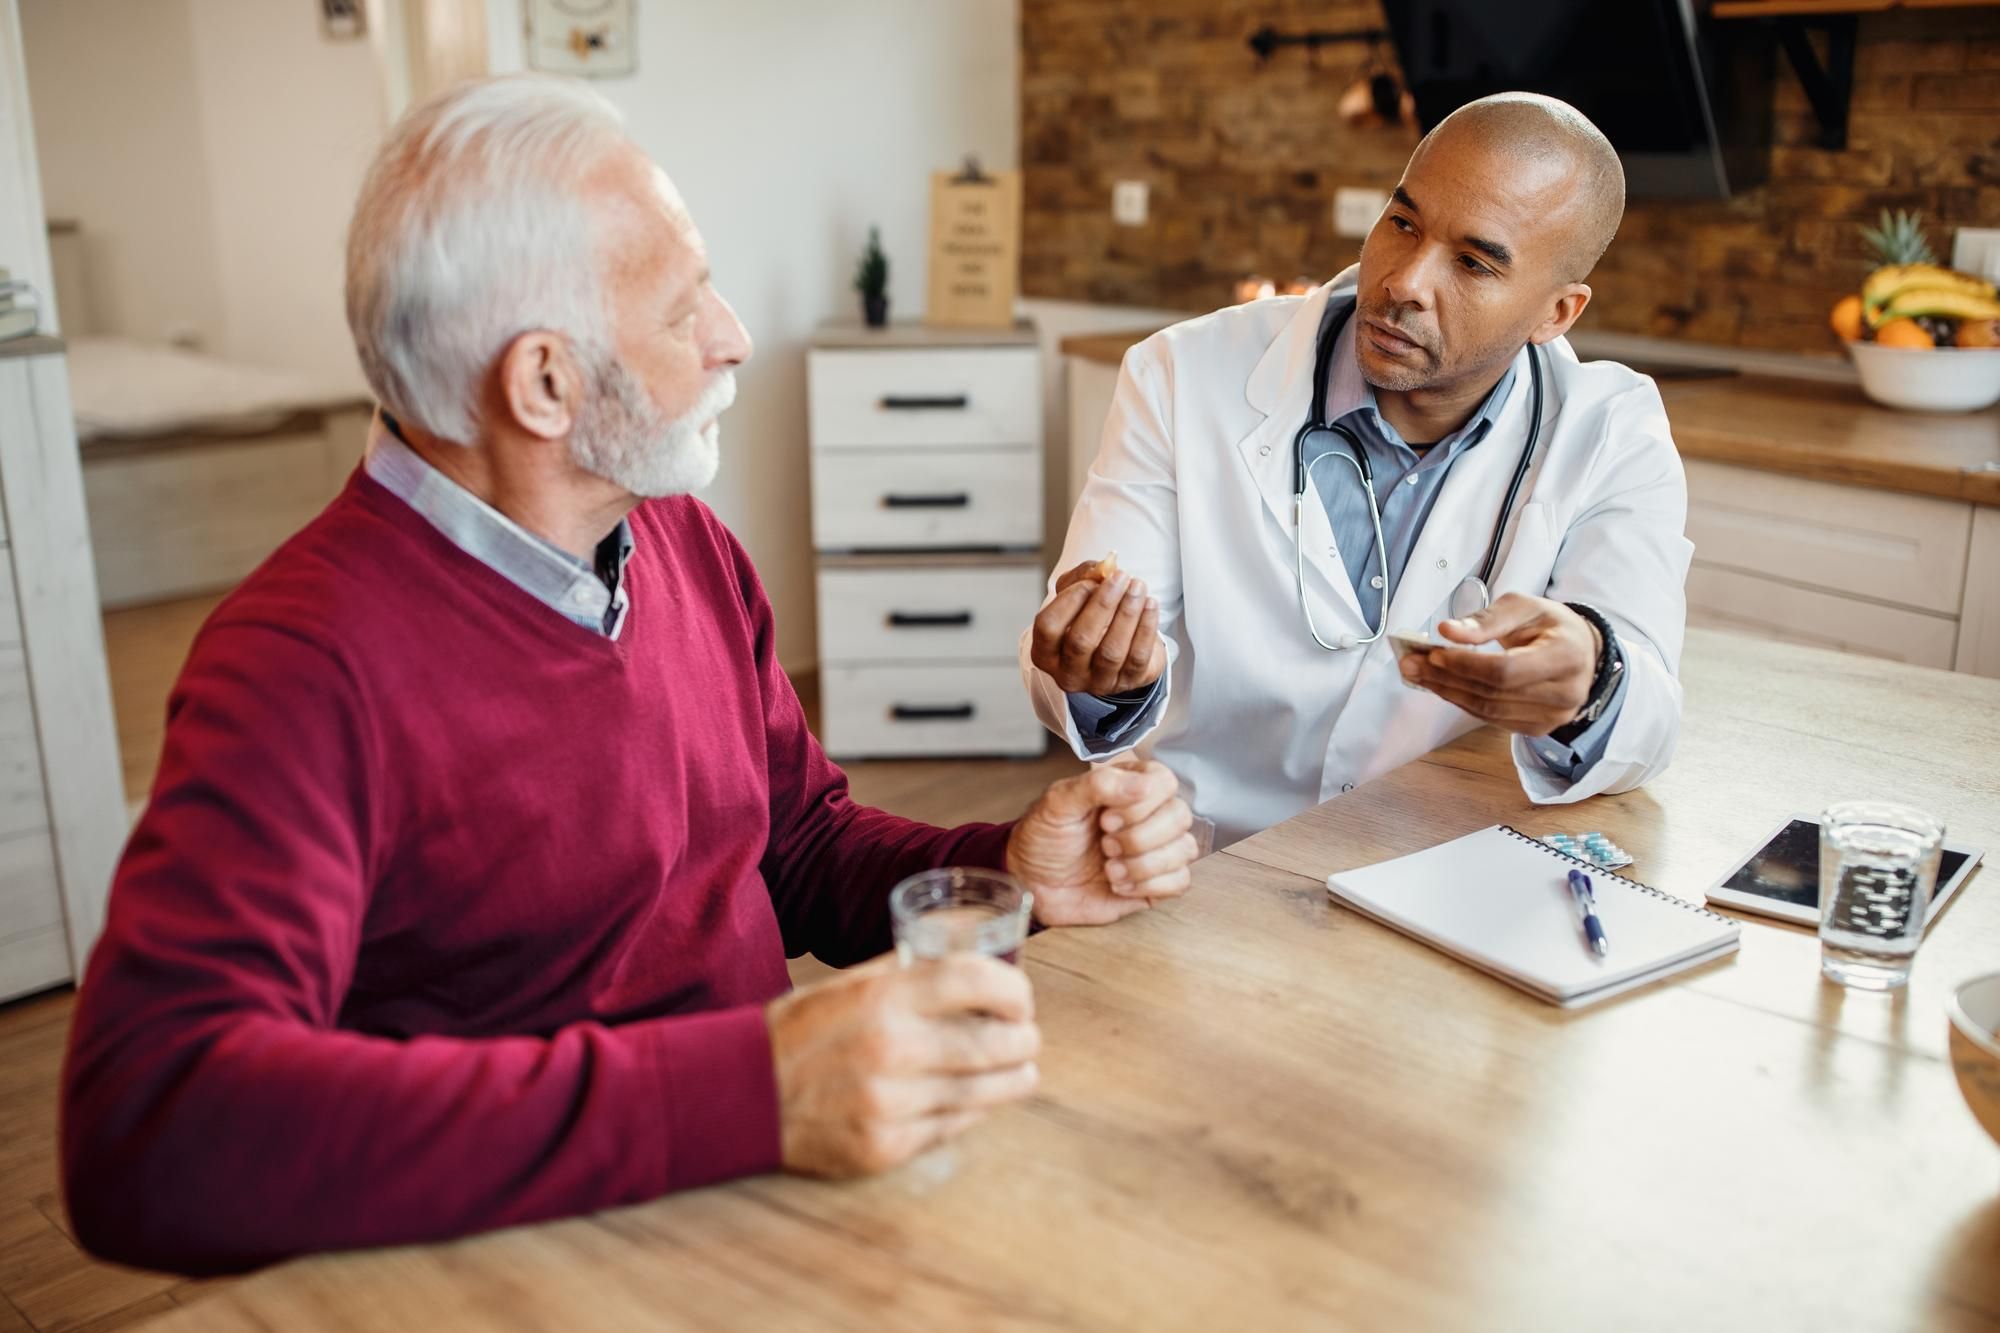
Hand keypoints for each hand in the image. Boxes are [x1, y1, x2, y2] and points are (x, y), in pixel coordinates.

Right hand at [767, 954, 1038, 1176]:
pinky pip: (953, 1127)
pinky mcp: (886, 1147)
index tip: (1021, 998)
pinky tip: (977, 1099)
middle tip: (1028, 1037)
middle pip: (994, 1042)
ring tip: (1022, 1071)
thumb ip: (912, 975)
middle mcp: (891, 1049)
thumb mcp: (852, 984)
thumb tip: (976, 966)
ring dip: (1014, 1079)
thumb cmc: (803, 1029)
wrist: (743, 1093)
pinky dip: (973, 1110)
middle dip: (1024, 1040)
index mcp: (882, 996)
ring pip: (983, 1092)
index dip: (1013, 989)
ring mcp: (890, 1104)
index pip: (976, 980)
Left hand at [1007, 761, 1196, 925]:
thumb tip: (1143, 784)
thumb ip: (1098, 785)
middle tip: (1105, 845)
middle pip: (1180, 816)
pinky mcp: (1155, 882)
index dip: (1141, 803)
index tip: (1106, 818)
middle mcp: (1148, 814)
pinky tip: (1119, 885)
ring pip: (1185, 849)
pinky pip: (1181, 882)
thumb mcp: (1058, 803)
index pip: (1165, 781)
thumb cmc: (1043, 838)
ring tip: (1108, 868)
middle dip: (1138, 837)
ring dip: (1143, 864)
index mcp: (1128, 786)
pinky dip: (1149, 886)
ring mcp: (1154, 849)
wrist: (1031, 884)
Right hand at [1029, 562, 1165, 694]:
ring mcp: (1098, 683)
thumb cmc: (1090, 616)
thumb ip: (1084, 576)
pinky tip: (1150, 604)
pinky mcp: (1128, 682)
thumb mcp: (1078, 593)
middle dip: (1103, 604)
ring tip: (1138, 587)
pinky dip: (1146, 627)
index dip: (1069, 601)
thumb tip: (1103, 568)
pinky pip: (1138, 657)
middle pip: (1080, 640)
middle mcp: (1068, 673)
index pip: (1048, 627)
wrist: (1118, 644)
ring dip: (1127, 614)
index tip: (1090, 582)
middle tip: (1120, 577)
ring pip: (1111, 651)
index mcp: (1045, 653)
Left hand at [1399, 593, 1600, 736]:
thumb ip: (1486, 619)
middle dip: (1446, 678)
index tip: (1434, 653)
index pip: (1506, 670)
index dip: (1466, 665)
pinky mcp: (1537, 728)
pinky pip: (1491, 719)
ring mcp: (1552, 717)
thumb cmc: (1550, 625)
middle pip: (1492, 693)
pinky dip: (1463, 702)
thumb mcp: (1523, 607)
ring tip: (1419, 674)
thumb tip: (1447, 631)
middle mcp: (1564, 693)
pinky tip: (1442, 686)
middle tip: (1411, 664)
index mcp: (1566, 656)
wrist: (1581, 653)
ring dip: (1447, 692)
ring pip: (1488, 711)